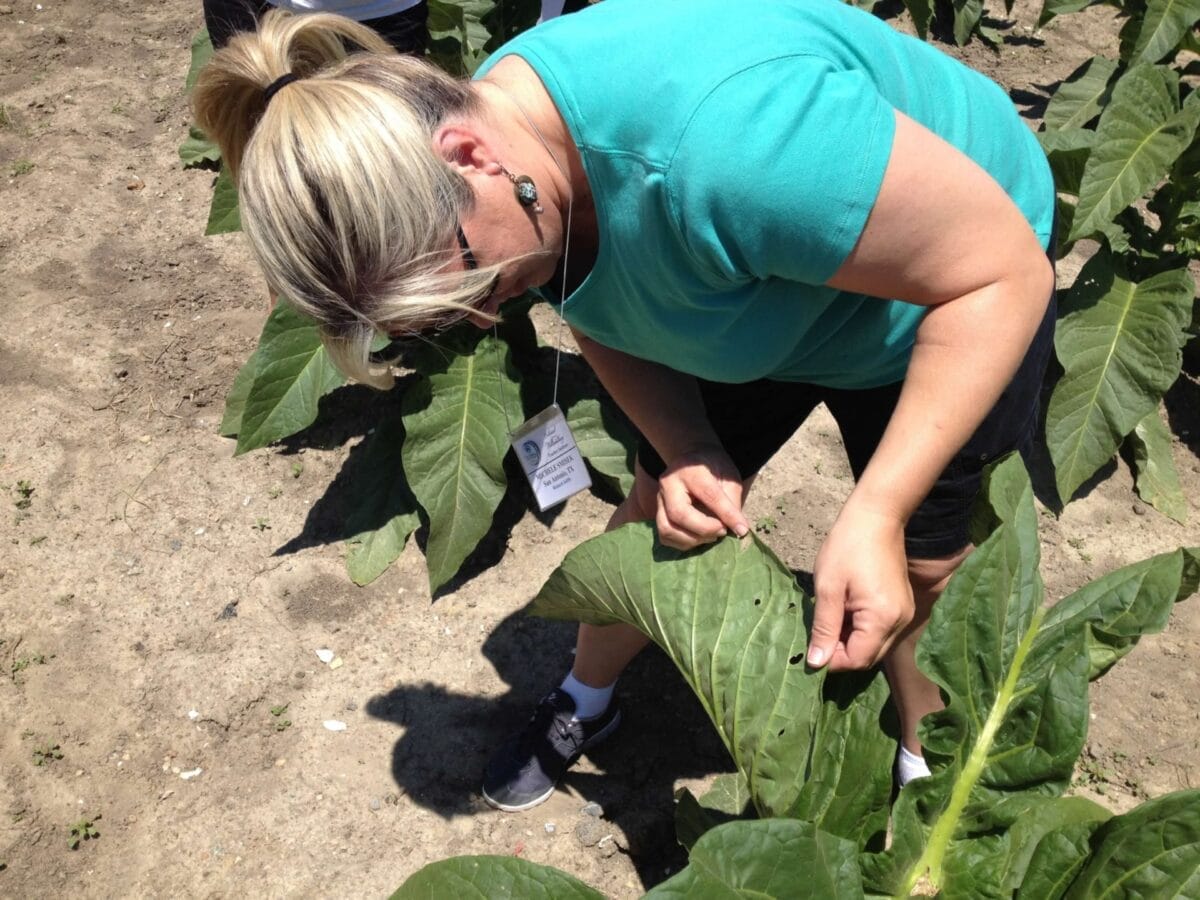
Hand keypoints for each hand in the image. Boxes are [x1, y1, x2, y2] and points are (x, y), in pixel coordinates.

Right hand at [655, 444, 749, 549]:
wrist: (693, 458)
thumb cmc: (714, 467)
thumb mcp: (729, 476)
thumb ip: (732, 501)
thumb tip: (738, 529)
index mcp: (691, 469)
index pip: (709, 495)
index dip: (726, 515)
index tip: (741, 529)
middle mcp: (669, 483)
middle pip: (679, 514)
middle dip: (704, 529)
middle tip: (722, 531)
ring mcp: (659, 498)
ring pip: (667, 528)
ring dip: (692, 539)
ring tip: (711, 536)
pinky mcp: (657, 512)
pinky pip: (665, 535)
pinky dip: (683, 542)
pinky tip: (699, 537)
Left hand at [807, 501, 913, 670]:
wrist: (876, 517)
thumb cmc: (847, 546)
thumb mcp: (827, 588)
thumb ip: (824, 627)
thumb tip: (815, 663)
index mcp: (883, 618)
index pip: (857, 660)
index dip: (831, 660)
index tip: (810, 646)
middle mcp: (900, 622)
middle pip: (868, 657)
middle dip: (840, 652)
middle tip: (817, 633)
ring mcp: (904, 614)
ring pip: (873, 646)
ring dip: (849, 641)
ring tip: (829, 618)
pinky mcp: (901, 607)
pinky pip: (880, 632)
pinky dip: (860, 630)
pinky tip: (843, 612)